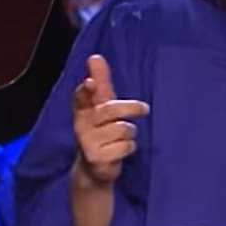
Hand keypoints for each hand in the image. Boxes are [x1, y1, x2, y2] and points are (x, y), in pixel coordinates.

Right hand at [72, 55, 148, 185]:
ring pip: (123, 129)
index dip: (85, 90)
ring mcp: (86, 142)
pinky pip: (125, 146)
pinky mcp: (96, 158)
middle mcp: (80, 125)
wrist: (94, 168)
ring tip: (121, 139)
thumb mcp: (102, 105)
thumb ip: (101, 82)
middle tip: (145, 108)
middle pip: (110, 110)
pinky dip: (128, 147)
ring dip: (130, 134)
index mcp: (81, 109)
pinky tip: (119, 151)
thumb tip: (95, 57)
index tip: (90, 83)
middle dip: (131, 108)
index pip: (80, 96)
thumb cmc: (101, 130)